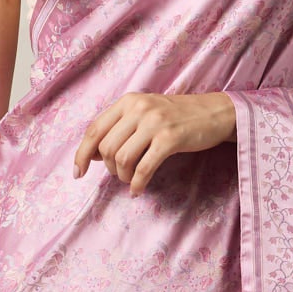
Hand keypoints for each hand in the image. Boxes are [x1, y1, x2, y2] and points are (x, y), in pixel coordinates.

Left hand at [72, 91, 236, 192]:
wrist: (214, 113)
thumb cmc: (178, 117)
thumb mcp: (145, 113)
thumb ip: (120, 128)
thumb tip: (95, 155)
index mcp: (128, 101)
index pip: (94, 130)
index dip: (82, 154)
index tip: (78, 173)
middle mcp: (139, 108)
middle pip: (107, 148)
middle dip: (110, 169)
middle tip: (121, 175)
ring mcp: (154, 123)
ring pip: (122, 158)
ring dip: (123, 177)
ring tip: (131, 180)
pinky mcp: (170, 139)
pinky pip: (144, 168)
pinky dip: (137, 183)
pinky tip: (138, 190)